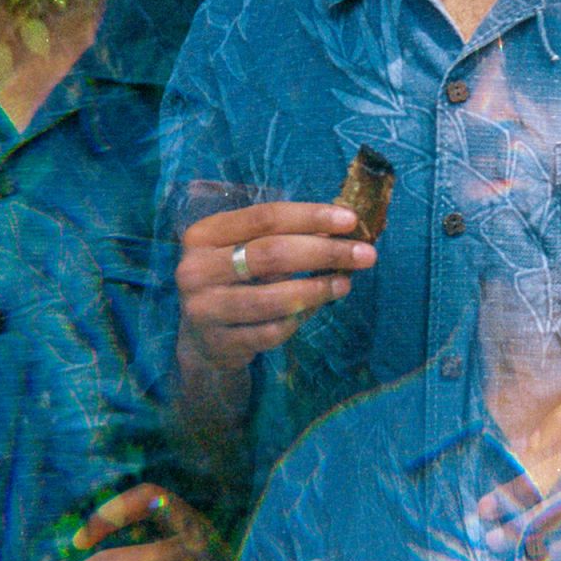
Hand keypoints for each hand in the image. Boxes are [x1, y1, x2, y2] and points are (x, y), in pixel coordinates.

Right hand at [176, 188, 376, 371]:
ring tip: (345, 284)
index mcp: (204, 234)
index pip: (265, 217)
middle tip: (365, 255)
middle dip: (324, 252)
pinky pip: (272, 332)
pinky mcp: (219, 344)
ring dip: (318, 289)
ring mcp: (203, 309)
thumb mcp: (248, 250)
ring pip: (274, 298)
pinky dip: (299, 320)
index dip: (310, 216)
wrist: (201, 338)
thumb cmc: (234, 280)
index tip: (350, 220)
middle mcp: (195, 269)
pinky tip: (315, 309)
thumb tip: (343, 227)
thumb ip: (285, 236)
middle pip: (271, 254)